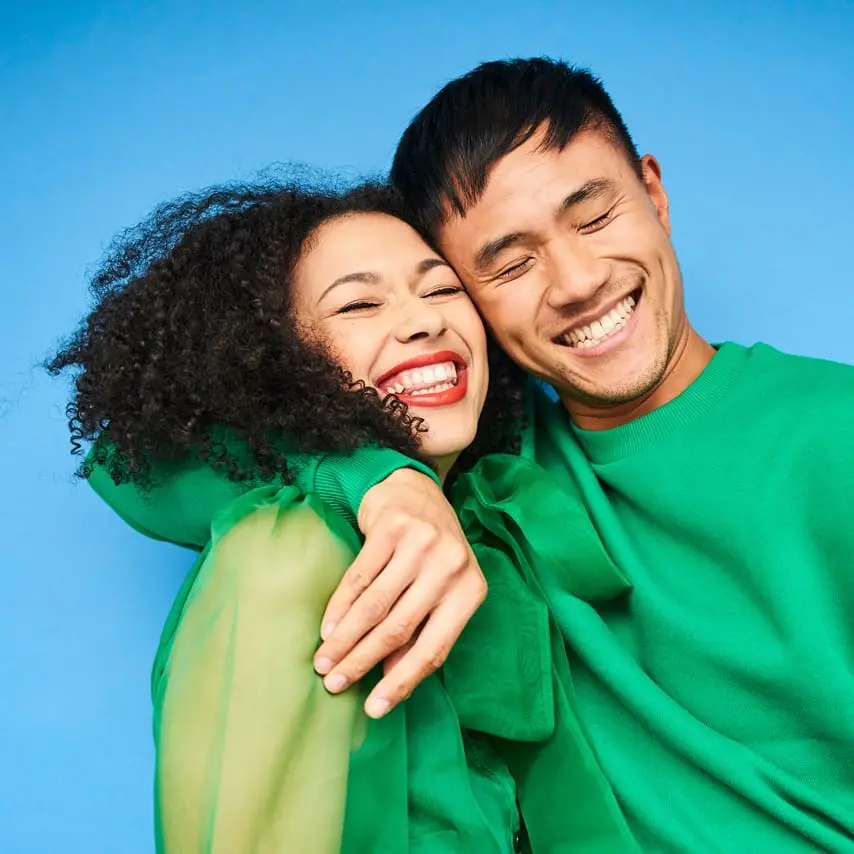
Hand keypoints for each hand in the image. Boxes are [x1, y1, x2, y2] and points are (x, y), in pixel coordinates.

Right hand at [312, 468, 485, 717]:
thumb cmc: (430, 552)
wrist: (414, 490)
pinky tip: (327, 628)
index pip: (435, 648)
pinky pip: (359, 577)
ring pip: (375, 606)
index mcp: (471, 591)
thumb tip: (389, 682)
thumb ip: (422, 633)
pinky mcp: (393, 528)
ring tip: (324, 662)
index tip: (374, 708)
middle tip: (334, 684)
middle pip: (399, 629)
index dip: (403, 682)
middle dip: (363, 661)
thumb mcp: (440, 590)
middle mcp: (451, 567)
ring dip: (345, 639)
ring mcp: (422, 545)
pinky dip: (339, 607)